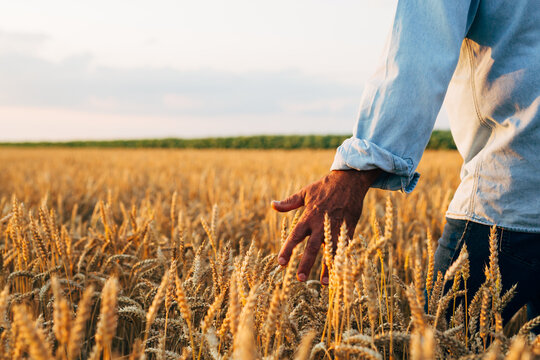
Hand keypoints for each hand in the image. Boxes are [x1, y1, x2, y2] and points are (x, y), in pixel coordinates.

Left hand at [271, 169, 380, 284]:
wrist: (350, 180)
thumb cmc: (325, 186)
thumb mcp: (305, 192)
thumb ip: (289, 203)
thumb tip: (272, 205)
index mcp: (308, 216)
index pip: (295, 235)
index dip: (288, 249)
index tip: (280, 262)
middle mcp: (321, 224)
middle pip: (312, 247)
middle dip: (306, 263)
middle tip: (300, 279)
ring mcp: (337, 227)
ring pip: (331, 250)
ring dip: (328, 267)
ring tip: (324, 283)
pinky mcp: (350, 228)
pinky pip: (346, 247)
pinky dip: (343, 259)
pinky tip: (342, 272)